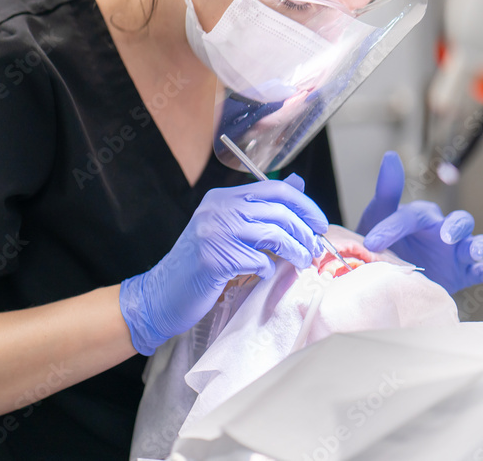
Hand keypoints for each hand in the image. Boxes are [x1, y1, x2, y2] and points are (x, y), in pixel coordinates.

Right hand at [119, 174, 327, 354]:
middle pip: (278, 210)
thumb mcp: (229, 230)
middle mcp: (218, 209)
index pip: (274, 189)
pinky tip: (263, 275)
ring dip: (295, 251)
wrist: (163, 294)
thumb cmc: (200, 265)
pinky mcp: (213, 259)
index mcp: (222, 197)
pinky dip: (268, 270)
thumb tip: (298, 187)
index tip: (319, 223)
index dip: (304, 205)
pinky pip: (258, 261)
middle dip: (304, 231)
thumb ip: (259, 211)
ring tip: (301, 262)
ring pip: (273, 235)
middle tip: (314, 248)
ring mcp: (214, 232)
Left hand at [358, 152, 482, 294]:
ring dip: (479, 247)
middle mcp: (445, 231)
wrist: (391, 274)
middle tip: (446, 236)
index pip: (412, 217)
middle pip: (461, 222)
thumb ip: (387, 190)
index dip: (393, 227)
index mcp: (423, 218)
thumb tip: (390, 155)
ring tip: (476, 252)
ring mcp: (457, 253)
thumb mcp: (379, 216)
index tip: (372, 241)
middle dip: (457, 227)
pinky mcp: (464, 273)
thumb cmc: (385, 241)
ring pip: (476, 244)